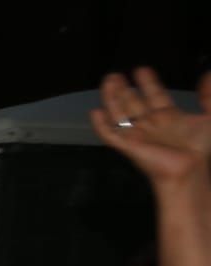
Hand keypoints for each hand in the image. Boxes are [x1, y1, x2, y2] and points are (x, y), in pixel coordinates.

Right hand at [93, 69, 210, 186]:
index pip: (154, 95)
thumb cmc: (199, 146)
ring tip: (108, 81)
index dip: (148, 83)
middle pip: (132, 102)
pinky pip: (110, 134)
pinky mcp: (127, 145)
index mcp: (167, 116)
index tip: (142, 69)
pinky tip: (95, 112)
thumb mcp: (210, 116)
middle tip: (116, 74)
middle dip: (124, 88)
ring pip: (119, 113)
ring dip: (112, 98)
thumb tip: (207, 74)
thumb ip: (208, 96)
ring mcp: (136, 134)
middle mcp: (149, 124)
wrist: (188, 167)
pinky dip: (101, 125)